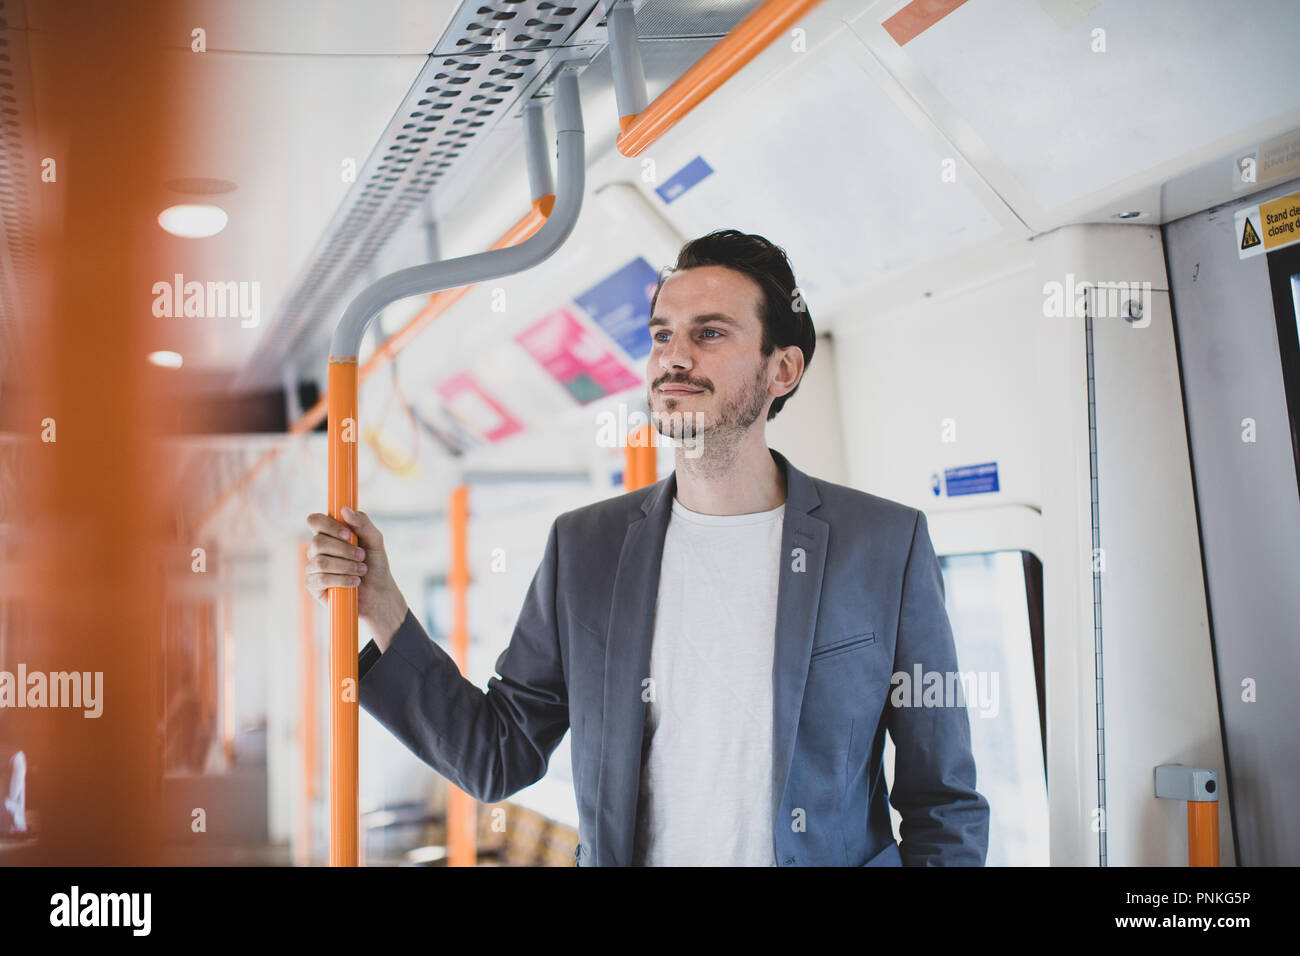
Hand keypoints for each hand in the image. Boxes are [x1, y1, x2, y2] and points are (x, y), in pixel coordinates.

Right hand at [305, 507, 408, 650]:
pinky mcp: (313, 586)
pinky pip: (321, 579)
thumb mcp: (375, 541)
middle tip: (362, 557)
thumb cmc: (376, 565)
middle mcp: (317, 550)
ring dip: (346, 566)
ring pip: (321, 562)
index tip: (348, 534)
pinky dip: (342, 580)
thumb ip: (363, 524)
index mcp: (329, 534)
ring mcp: (313, 568)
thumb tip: (344, 510)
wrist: (380, 593)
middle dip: (345, 550)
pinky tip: (355, 582)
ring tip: (362, 571)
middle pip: (318, 542)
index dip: (328, 525)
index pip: (315, 521)